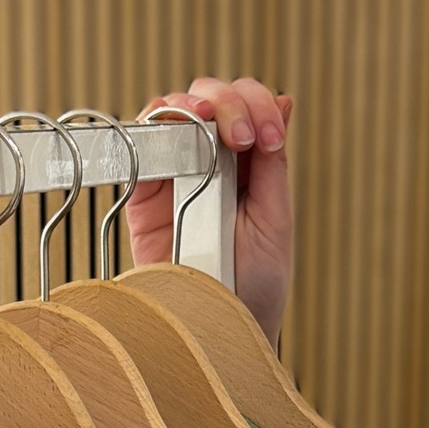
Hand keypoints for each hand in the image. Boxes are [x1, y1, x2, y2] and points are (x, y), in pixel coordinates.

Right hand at [128, 75, 293, 346]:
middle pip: (214, 98)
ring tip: (210, 124)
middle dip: (232, 101)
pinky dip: (156, 123)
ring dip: (194, 104)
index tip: (266, 139)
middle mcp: (214, 162)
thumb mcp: (275, 220)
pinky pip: (144, 142)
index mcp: (252, 166)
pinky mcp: (144, 192)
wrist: (216, 329)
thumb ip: (273, 164)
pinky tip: (176, 130)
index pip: (252, 108)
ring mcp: (177, 173)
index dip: (259, 106)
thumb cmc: (254, 286)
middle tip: (242, 137)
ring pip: (176, 110)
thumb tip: (285, 101)